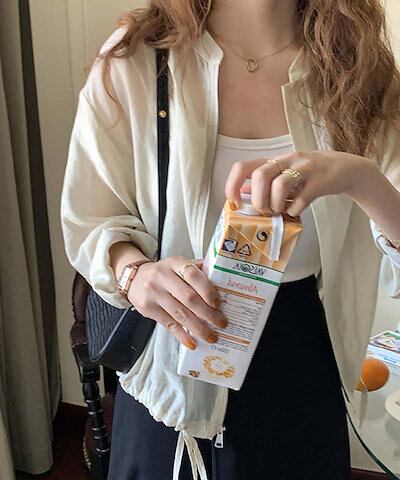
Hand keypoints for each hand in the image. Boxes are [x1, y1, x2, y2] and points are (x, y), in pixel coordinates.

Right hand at [126, 256, 227, 349]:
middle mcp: (162, 276)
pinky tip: (193, 342)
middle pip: (189, 298)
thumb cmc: (165, 273)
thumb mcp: (179, 265)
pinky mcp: (148, 308)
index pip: (193, 275)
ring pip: (180, 314)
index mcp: (175, 263)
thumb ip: (198, 271)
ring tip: (212, 336)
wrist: (135, 278)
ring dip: (199, 328)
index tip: (218, 304)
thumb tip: (223, 283)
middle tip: (222, 323)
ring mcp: (154, 293)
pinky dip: (182, 335)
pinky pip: (169, 324)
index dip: (207, 290)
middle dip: (208, 314)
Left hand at [225, 151, 371, 216]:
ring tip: (280, 211)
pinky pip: (302, 198)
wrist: (344, 169)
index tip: (235, 202)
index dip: (233, 185)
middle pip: (260, 174)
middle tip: (265, 211)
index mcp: (273, 161)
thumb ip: (264, 184)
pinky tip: (295, 211)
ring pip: (280, 184)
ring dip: (275, 204)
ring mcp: (304, 169)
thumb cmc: (308, 176)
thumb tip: (242, 194)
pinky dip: (294, 209)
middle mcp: (286, 160)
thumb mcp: (283, 175)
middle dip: (258, 199)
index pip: (243, 167)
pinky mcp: (320, 181)